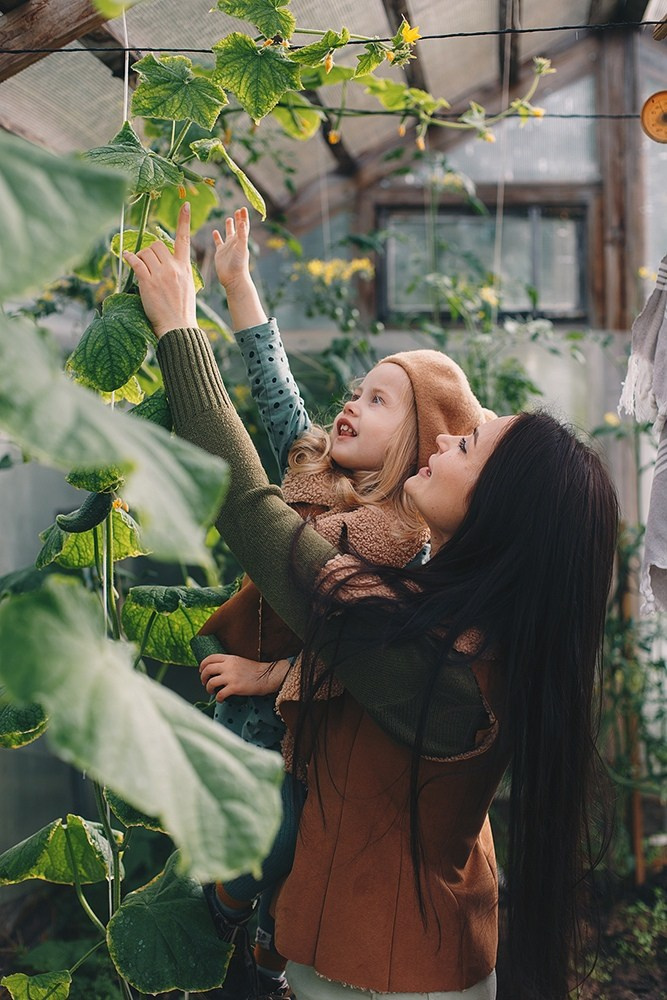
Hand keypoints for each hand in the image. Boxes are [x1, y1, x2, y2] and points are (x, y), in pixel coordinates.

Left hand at [123, 202, 196, 337]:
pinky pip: (135, 261)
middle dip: (149, 252)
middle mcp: (173, 267)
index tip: (185, 205)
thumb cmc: (182, 311)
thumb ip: (179, 272)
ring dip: (140, 257)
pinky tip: (126, 257)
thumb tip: (168, 265)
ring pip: (146, 252)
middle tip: (147, 263)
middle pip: (157, 245)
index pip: (185, 239)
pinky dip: (129, 257)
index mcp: (185, 267)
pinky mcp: (148, 282)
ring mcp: (161, 274)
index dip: (184, 220)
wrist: (178, 327)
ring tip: (141, 270)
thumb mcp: (187, 287)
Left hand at [199, 653, 289, 701]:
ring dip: (208, 688)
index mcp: (230, 658)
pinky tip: (220, 699)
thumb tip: (217, 670)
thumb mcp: (240, 661)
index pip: (210, 658)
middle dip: (202, 677)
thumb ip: (228, 663)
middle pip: (207, 669)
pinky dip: (217, 698)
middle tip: (204, 682)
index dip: (202, 665)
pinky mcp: (235, 688)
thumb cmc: (255, 670)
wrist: (266, 677)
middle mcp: (228, 666)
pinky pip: (220, 694)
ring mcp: (231, 677)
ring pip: (211, 682)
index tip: (201, 670)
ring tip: (211, 691)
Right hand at [213, 207, 250, 292]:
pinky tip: (214, 232)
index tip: (243, 208)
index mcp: (241, 240)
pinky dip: (217, 237)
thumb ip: (241, 234)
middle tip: (237, 210)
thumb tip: (242, 221)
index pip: (244, 226)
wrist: (233, 279)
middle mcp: (235, 243)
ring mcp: (227, 248)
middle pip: (237, 228)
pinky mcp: (220, 253)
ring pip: (228, 234)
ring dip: (229, 227)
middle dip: (238, 219)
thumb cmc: (239, 264)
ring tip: (229, 219)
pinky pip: (218, 243)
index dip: (244, 217)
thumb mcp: (241, 247)